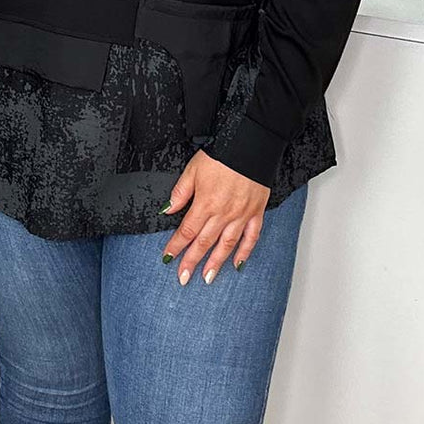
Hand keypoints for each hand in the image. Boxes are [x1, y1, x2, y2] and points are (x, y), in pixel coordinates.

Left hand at [160, 149, 270, 285]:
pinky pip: (251, 237)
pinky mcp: (256, 212)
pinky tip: (238, 264)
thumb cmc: (221, 155)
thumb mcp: (192, 170)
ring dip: (216, 263)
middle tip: (183, 278)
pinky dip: (245, 252)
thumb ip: (180, 193)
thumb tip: (167, 210)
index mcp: (205, 203)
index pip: (187, 231)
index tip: (168, 258)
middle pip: (204, 242)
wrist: (250, 144)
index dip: (176, 246)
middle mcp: (223, 213)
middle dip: (192, 261)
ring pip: (227, 245)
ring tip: (207, 278)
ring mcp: (241, 215)